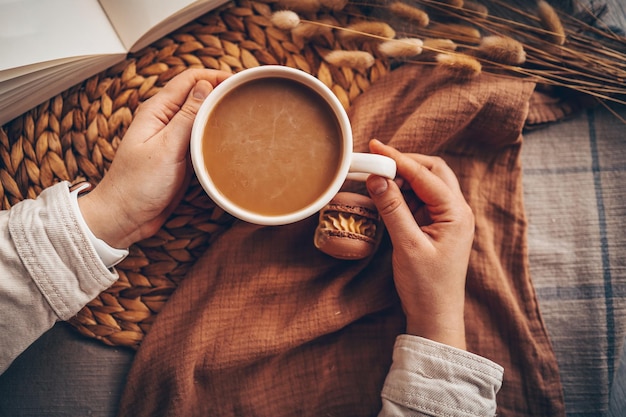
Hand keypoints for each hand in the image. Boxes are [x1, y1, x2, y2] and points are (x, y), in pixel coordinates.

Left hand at [79, 68, 231, 248]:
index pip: (189, 79)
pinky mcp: (181, 157)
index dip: (215, 76)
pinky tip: (231, 142)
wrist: (125, 218)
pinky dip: (215, 136)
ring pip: (202, 118)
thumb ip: (186, 117)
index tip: (239, 82)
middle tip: (247, 100)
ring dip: (220, 116)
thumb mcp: (166, 147)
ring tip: (244, 118)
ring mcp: (174, 139)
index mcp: (157, 110)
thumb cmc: (137, 185)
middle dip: (221, 94)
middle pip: (198, 96)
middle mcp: (165, 121)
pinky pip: (201, 140)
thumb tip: (205, 86)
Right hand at [366, 140, 473, 349]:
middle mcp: (456, 211)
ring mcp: (447, 219)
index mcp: (456, 214)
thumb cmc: (426, 286)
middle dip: (405, 163)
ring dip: (402, 178)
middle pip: (432, 172)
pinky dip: (402, 193)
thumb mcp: (407, 246)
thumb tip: (377, 179)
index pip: (425, 175)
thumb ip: (392, 209)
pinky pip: (419, 200)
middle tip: (377, 159)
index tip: (375, 148)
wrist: (435, 317)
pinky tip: (384, 194)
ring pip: (425, 184)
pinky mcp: (435, 227)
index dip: (398, 160)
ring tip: (376, 175)